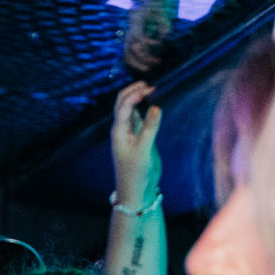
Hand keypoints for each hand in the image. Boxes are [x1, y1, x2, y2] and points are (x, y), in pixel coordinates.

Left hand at [109, 81, 161, 206]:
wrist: (135, 189)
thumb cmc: (136, 172)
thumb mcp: (144, 149)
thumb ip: (150, 128)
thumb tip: (156, 107)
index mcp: (118, 131)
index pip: (123, 106)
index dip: (134, 94)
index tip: (149, 88)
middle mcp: (122, 129)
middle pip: (122, 103)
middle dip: (133, 91)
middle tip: (150, 85)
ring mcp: (130, 132)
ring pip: (131, 108)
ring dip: (138, 97)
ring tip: (153, 89)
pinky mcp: (139, 137)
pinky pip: (139, 117)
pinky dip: (145, 107)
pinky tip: (154, 102)